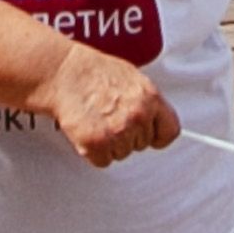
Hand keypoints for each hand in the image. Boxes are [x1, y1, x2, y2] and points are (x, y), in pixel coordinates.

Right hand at [39, 41, 181, 166]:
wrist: (63, 72)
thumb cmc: (92, 71)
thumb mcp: (131, 77)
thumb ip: (146, 100)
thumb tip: (153, 116)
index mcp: (150, 98)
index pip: (170, 131)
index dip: (158, 135)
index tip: (152, 136)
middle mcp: (138, 116)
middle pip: (142, 144)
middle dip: (127, 135)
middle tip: (110, 118)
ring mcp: (118, 131)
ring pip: (122, 153)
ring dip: (109, 144)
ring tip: (96, 120)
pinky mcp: (97, 144)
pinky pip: (103, 160)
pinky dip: (93, 151)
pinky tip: (87, 130)